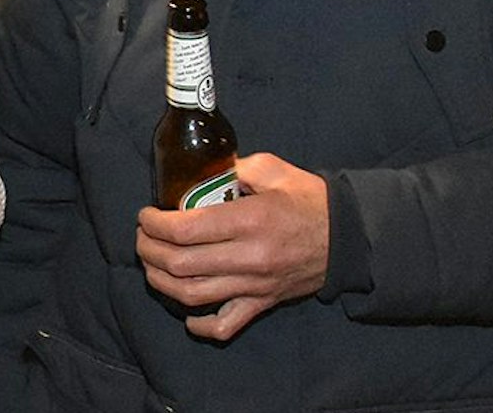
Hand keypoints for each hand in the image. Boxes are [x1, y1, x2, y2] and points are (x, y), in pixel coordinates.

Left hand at [135, 152, 329, 341]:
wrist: (349, 237)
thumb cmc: (308, 199)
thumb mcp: (272, 169)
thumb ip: (234, 168)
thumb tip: (202, 172)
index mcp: (249, 220)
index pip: (184, 230)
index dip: (154, 224)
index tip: (145, 216)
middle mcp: (249, 257)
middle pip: (180, 264)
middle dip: (148, 250)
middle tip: (142, 237)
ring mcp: (255, 285)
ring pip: (193, 295)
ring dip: (161, 281)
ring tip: (151, 264)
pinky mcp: (263, 303)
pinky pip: (226, 325)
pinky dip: (200, 324)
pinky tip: (186, 312)